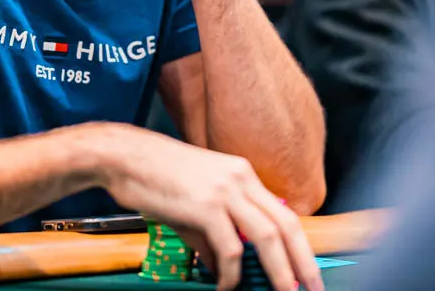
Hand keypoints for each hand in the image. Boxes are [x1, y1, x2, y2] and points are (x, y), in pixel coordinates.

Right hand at [100, 127, 321, 290]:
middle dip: (303, 262)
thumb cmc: (153, 175)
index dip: (300, 245)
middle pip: (287, 224)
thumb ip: (212, 234)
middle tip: (311, 289)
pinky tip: (225, 285)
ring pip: (267, 236)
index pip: (283, 213)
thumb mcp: (193, 202)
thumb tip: (223, 267)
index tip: (307, 271)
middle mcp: (240, 179)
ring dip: (279, 271)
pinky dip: (231, 273)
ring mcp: (224, 190)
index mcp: (241, 174)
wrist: (123, 157)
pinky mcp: (205, 205)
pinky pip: (230, 248)